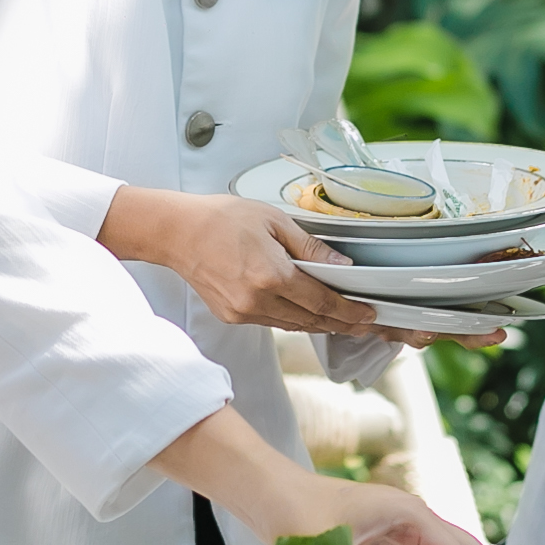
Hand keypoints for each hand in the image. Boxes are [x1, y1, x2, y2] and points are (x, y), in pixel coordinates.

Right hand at [102, 187, 378, 336]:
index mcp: (271, 275)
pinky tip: (304, 311)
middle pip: (310, 320)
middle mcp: (257, 300)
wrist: (176, 232)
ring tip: (340, 320)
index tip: (368, 315)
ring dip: (318, 323)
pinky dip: (292, 319)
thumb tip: (341, 266)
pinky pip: (271, 322)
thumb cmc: (221, 219)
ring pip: (292, 325)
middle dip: (340, 323)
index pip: (322, 302)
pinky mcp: (231, 316)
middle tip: (362, 323)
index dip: (349, 311)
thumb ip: (310, 247)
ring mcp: (243, 312)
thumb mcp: (273, 221)